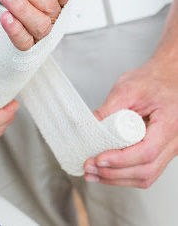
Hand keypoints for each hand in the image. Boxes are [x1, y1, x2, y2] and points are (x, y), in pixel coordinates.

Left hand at [0, 0, 73, 49]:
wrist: (21, 31)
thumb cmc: (33, 3)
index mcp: (61, 0)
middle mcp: (55, 18)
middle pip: (47, 4)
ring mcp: (43, 34)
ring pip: (37, 23)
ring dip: (20, 7)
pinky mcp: (28, 47)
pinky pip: (23, 41)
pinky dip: (15, 30)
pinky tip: (5, 17)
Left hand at [84, 57, 177, 187]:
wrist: (166, 78)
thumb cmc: (152, 81)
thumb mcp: (127, 88)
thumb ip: (109, 109)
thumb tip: (88, 127)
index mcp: (169, 123)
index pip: (147, 151)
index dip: (121, 159)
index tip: (98, 158)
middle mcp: (174, 141)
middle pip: (146, 170)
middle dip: (113, 173)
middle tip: (88, 168)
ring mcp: (168, 149)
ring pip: (146, 176)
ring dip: (116, 179)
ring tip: (92, 174)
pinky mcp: (159, 152)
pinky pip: (145, 170)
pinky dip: (123, 175)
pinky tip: (105, 172)